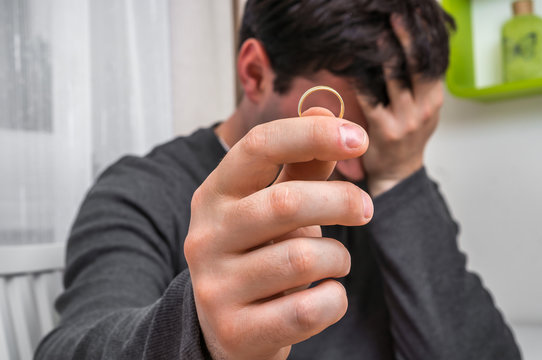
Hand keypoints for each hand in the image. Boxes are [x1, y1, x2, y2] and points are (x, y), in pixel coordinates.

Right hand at [184, 109, 372, 359]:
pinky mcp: (236, 331)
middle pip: (286, 202)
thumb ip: (299, 165)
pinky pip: (307, 310)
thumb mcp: (270, 206)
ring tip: (334, 262)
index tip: (358, 137)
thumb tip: (324, 108)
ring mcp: (216, 286)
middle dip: (340, 200)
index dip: (311, 134)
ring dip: (337, 258)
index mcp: (215, 195)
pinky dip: (333, 300)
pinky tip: (326, 296)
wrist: (227, 328)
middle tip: (365, 208)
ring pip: (302, 259)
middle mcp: (207, 236)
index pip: (258, 146)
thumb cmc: (257, 254)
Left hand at [358, 15, 443, 196]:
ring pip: (396, 78)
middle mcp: (425, 107)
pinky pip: (371, 98)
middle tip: (394, 17)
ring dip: (384, 54)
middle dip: (407, 37)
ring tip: (374, 35)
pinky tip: (352, 67)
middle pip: (418, 64)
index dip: (423, 37)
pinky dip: (361, 80)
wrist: (398, 172)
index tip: (413, 17)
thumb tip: (407, 51)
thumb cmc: (406, 138)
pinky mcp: (386, 130)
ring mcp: (407, 119)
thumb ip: (419, 85)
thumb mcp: (423, 110)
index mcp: (435, 98)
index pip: (432, 60)